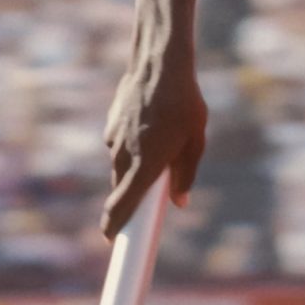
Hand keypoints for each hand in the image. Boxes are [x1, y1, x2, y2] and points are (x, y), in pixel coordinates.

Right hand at [100, 48, 206, 239]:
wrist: (159, 64)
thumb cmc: (185, 103)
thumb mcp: (195, 141)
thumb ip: (186, 174)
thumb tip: (180, 202)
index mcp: (146, 163)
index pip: (122, 205)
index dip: (114, 226)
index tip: (112, 240)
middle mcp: (124, 154)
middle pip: (122, 188)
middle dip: (133, 195)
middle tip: (150, 194)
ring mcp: (113, 139)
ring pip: (120, 165)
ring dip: (135, 166)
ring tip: (160, 144)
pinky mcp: (110, 125)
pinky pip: (118, 145)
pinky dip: (131, 146)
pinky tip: (149, 127)